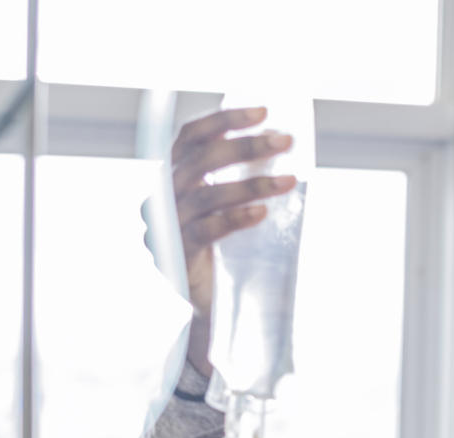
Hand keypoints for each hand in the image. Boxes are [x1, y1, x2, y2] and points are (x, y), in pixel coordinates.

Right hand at [165, 107, 297, 376]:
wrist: (213, 310)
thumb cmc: (229, 253)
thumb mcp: (236, 210)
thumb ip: (245, 182)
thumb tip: (286, 152)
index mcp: (176, 179)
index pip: (191, 138)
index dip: (223, 120)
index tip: (262, 110)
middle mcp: (164, 198)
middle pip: (200, 161)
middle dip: (245, 147)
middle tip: (285, 141)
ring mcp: (168, 227)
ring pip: (206, 195)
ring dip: (250, 183)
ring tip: (289, 180)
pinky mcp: (178, 255)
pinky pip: (206, 230)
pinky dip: (235, 218)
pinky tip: (262, 213)